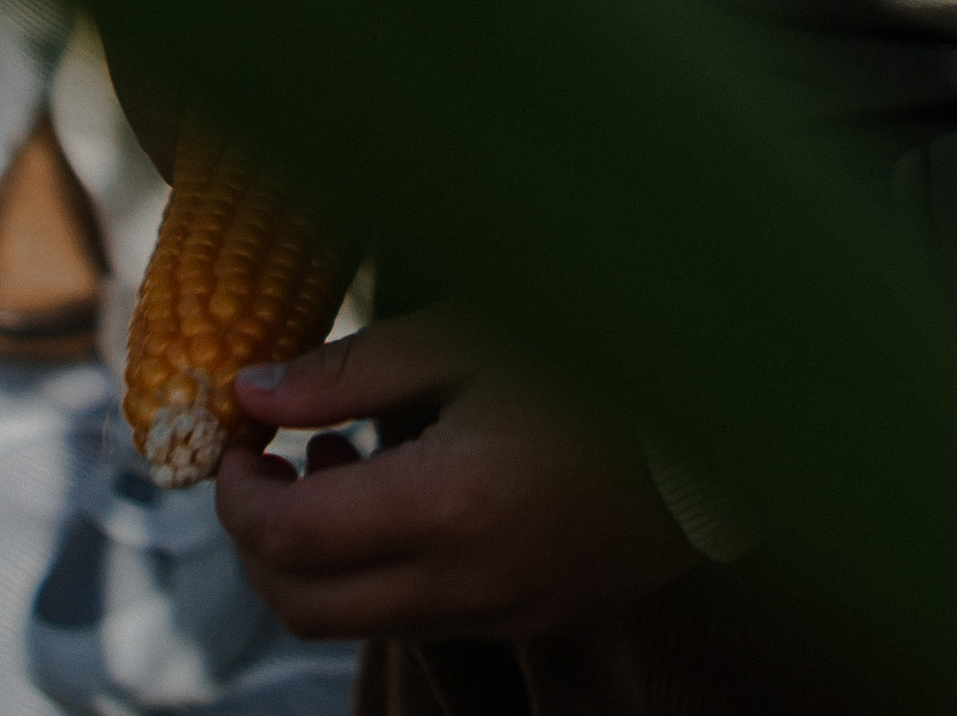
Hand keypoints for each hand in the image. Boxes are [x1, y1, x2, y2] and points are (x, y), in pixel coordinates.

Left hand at [216, 310, 695, 643]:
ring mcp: (505, 610)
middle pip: (306, 607)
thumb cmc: (596, 350)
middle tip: (255, 467)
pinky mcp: (538, 613)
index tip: (230, 441)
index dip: (236, 494)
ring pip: (363, 621)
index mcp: (445, 506)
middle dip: (256, 543)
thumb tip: (251, 392)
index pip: (291, 537)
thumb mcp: (470, 335)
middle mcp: (466, 581)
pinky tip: (405, 490)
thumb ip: (354, 369)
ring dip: (318, 560)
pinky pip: (427, 615)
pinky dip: (383, 570)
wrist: (727, 410)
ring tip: (333, 463)